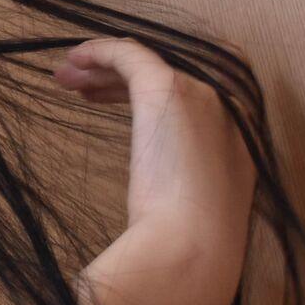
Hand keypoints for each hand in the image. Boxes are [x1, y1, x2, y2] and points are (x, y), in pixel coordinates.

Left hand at [52, 36, 257, 304]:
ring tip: (65, 79)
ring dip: (105, 66)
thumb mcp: (194, 213)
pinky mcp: (169, 90)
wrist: (191, 253)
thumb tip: (158, 198)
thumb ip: (186, 192)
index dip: (150, 88)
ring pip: (148, 61)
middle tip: (83, 86)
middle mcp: (229, 111)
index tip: (110, 97)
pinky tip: (73, 60)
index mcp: (239, 143)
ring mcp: (203, 96)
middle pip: (170, 72)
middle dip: (123, 75)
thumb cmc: (187, 249)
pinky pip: (130, 54)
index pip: (194, 95)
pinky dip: (100, 51)